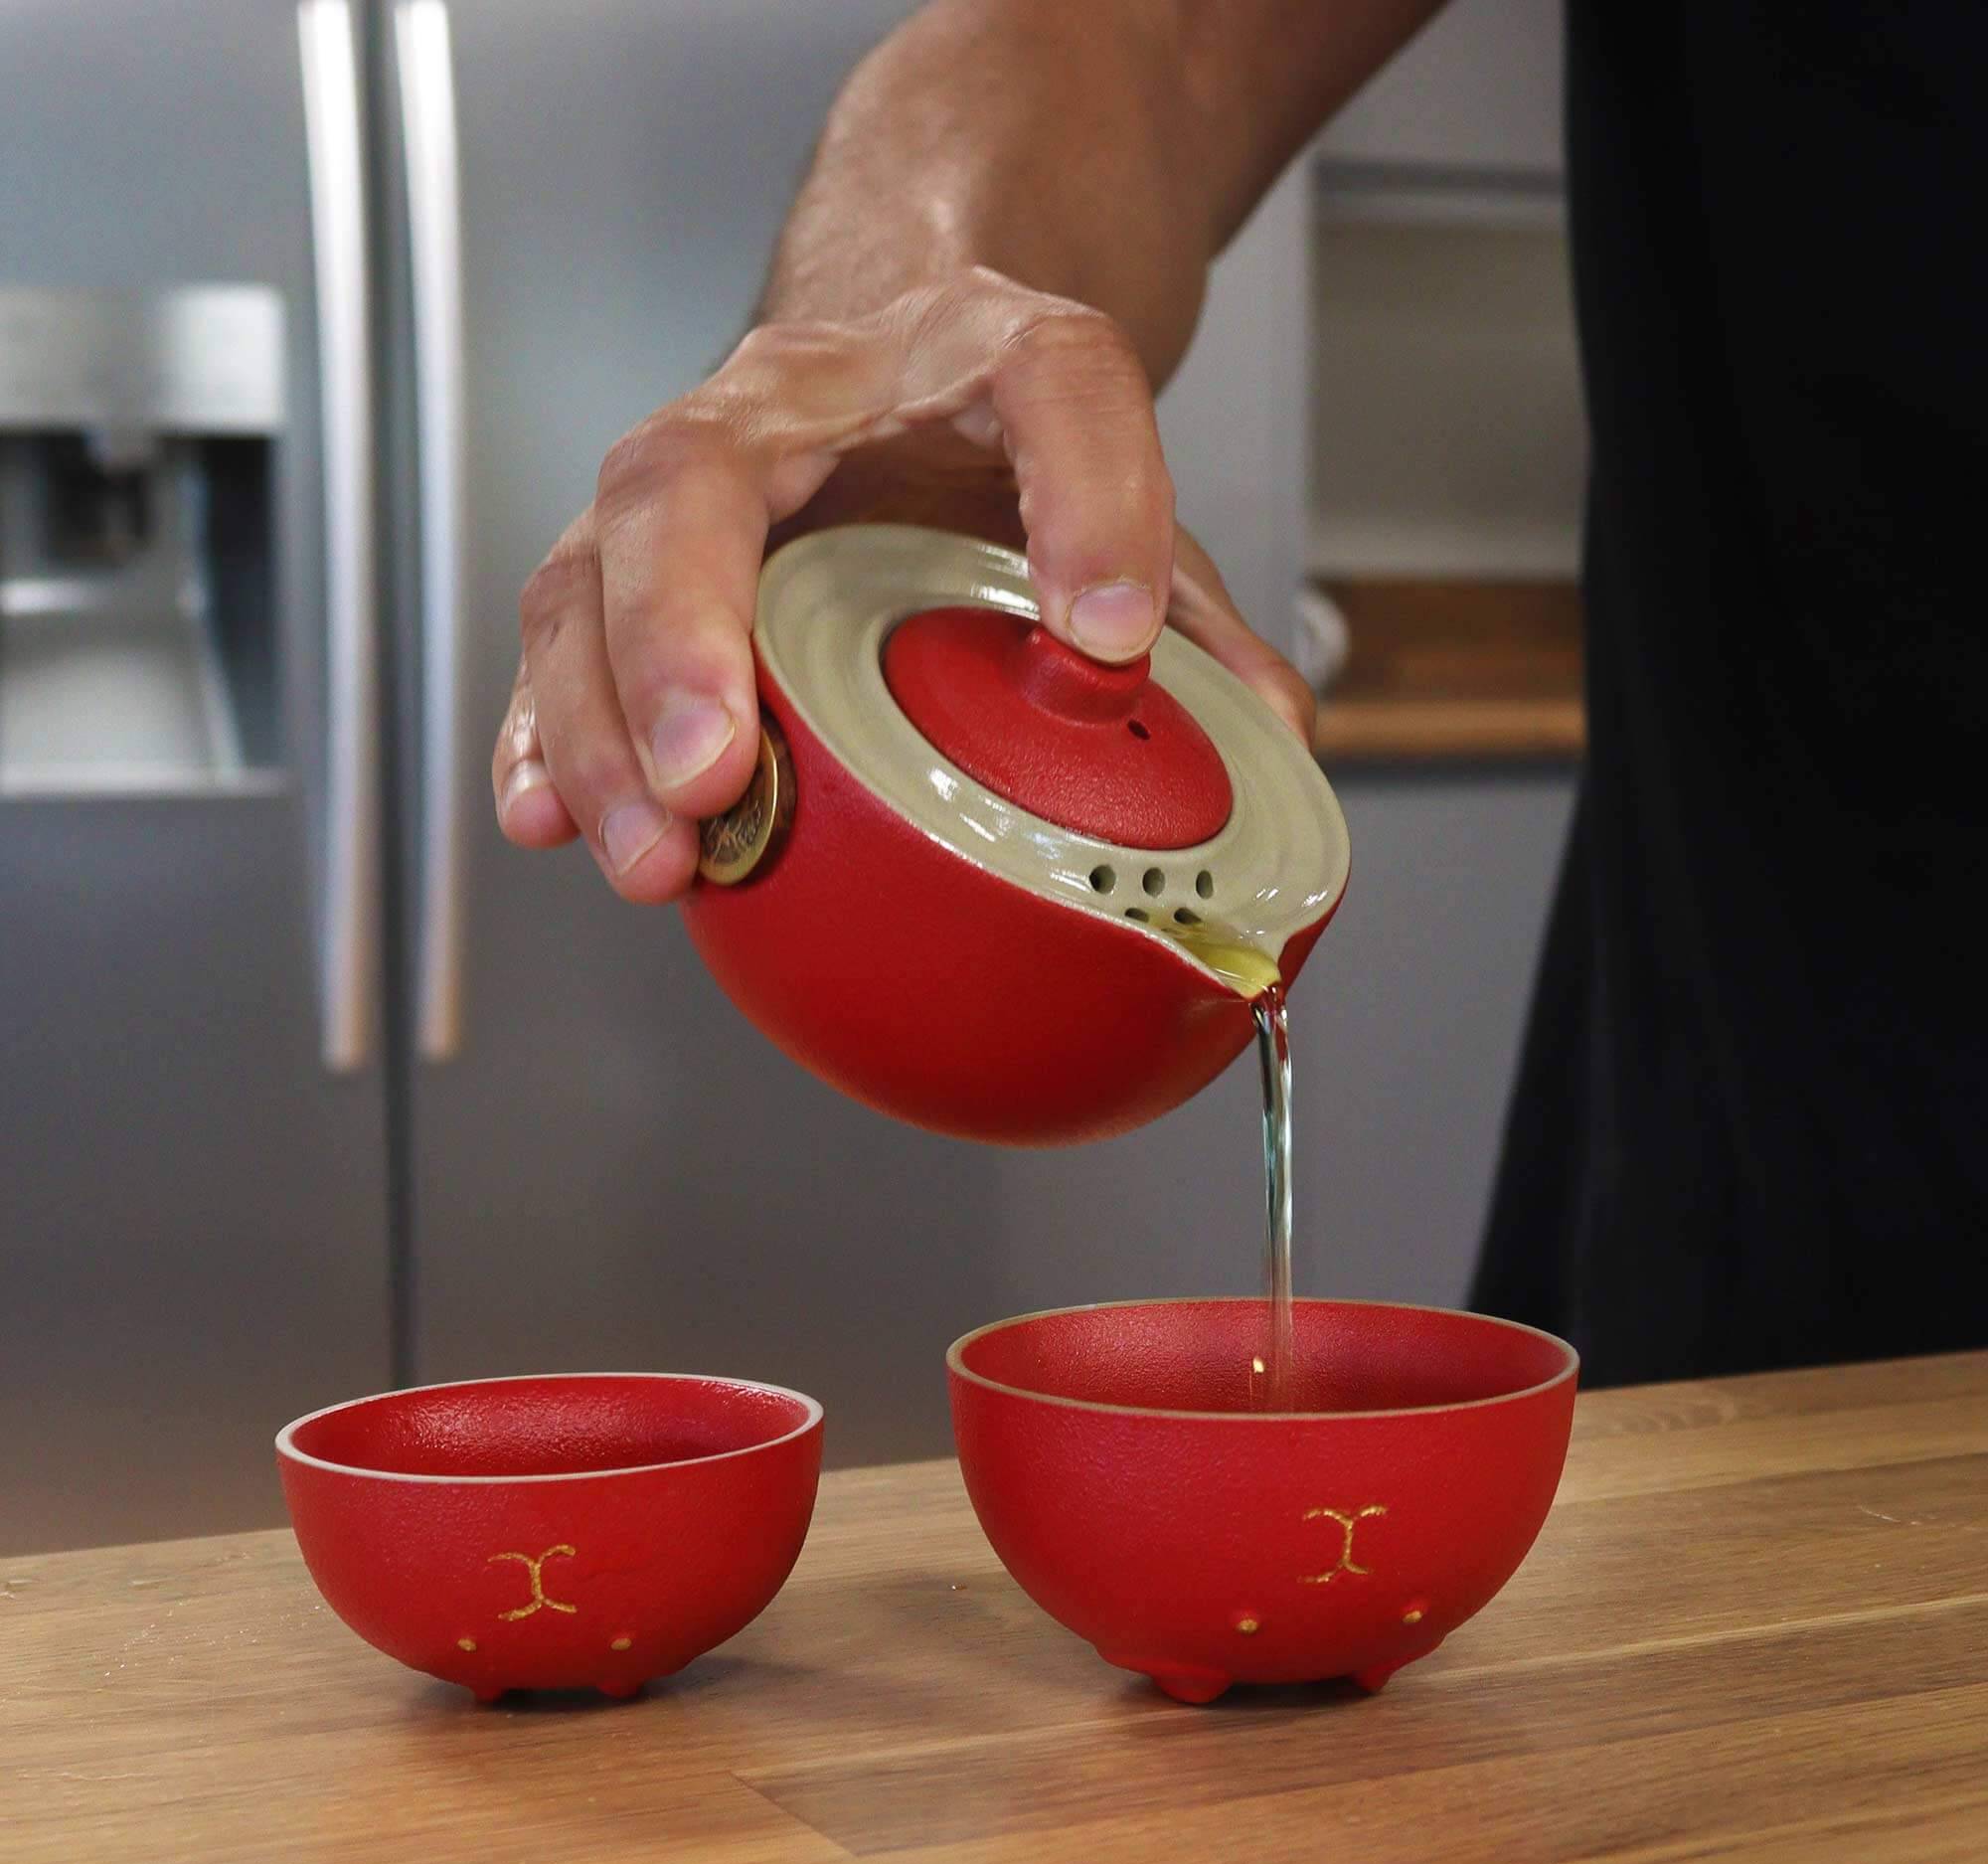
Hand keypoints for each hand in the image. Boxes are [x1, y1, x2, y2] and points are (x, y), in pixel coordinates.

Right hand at [492, 267, 1314, 901]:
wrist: (889, 330)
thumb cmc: (985, 409)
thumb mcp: (1108, 483)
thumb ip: (1191, 593)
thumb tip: (1258, 739)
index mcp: (964, 354)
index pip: (1048, 380)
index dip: (1088, 496)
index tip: (1108, 632)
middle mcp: (787, 397)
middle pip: (689, 477)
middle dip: (684, 636)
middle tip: (721, 776)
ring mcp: (684, 475)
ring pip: (584, 569)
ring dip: (597, 724)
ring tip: (657, 855)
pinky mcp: (624, 557)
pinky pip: (555, 636)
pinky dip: (541, 735)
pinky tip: (547, 821)